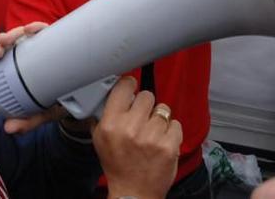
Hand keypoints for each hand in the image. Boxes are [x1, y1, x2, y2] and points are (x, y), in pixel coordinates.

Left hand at [0, 22, 66, 132]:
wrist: (83, 98)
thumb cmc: (57, 102)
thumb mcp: (41, 113)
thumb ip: (25, 121)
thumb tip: (8, 128)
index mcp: (18, 70)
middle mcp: (26, 55)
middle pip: (7, 43)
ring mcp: (39, 46)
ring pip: (21, 33)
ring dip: (13, 33)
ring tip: (12, 39)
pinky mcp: (54, 41)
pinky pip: (42, 30)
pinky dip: (36, 27)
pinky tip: (32, 29)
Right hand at [92, 77, 181, 198]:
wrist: (133, 192)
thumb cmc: (117, 166)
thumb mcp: (99, 139)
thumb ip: (104, 114)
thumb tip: (113, 92)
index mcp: (111, 124)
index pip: (124, 86)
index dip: (129, 85)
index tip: (131, 88)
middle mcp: (130, 128)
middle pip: (147, 95)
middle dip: (145, 106)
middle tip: (141, 119)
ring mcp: (152, 137)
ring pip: (163, 109)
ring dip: (159, 119)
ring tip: (151, 133)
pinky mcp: (169, 145)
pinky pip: (175, 124)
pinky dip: (171, 132)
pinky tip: (161, 142)